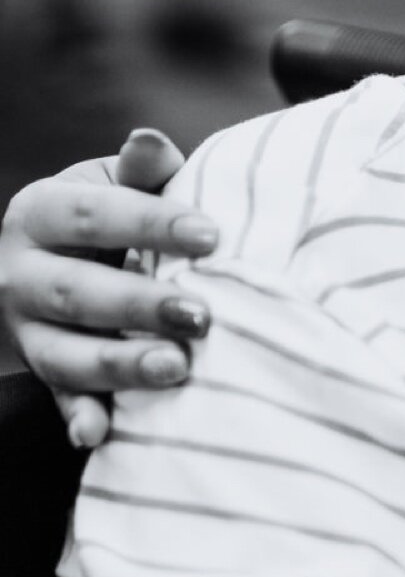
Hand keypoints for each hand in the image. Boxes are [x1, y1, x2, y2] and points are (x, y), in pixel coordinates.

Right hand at [0, 130, 215, 446]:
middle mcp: (20, 274)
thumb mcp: (107, 186)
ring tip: (177, 368)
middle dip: (139, 305)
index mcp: (40, 214)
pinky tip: (99, 435)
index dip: (150, 223)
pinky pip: (57, 399)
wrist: (37, 266)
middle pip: (76, 292)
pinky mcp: (39, 373)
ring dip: (119, 364)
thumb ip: (138, 172)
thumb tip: (150, 141)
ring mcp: (25, 331)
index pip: (92, 215)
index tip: (212, 235)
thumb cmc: (99, 219)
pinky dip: (78, 418)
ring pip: (65, 354)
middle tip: (202, 315)